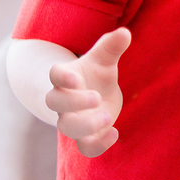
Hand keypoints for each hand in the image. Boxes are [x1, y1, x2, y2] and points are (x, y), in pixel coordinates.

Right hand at [46, 27, 130, 156]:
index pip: (55, 75)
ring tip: (108, 116)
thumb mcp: (105, 59)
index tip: (76, 78)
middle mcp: (64, 100)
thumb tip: (125, 32)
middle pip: (55, 103)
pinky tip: (115, 133)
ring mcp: (73, 120)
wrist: (97, 94)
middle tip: (97, 98)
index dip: (61, 77)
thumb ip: (112, 46)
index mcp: (66, 77)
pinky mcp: (86, 136)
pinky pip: (85, 147)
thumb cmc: (97, 73)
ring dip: (86, 125)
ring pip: (67, 128)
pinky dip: (98, 145)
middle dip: (74, 103)